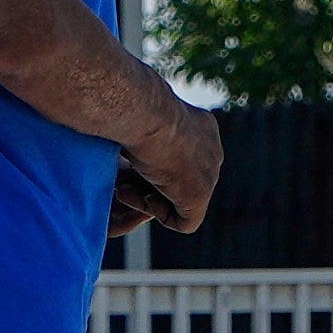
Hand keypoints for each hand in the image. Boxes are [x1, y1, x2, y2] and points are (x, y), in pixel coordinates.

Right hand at [124, 98, 221, 237]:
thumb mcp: (142, 122)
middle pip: (182, 181)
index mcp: (202, 128)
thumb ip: (145, 135)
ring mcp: (209, 174)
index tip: (127, 167)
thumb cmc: (135, 111)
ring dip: (150, 200)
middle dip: (152, 186)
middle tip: (120, 183)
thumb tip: (126, 143)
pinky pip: (186, 221)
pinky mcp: (200, 194)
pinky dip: (161, 215)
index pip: (183, 158)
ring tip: (123, 191)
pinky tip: (143, 198)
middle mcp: (212, 150)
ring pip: (181, 202)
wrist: (142, 114)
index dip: (154, 168)